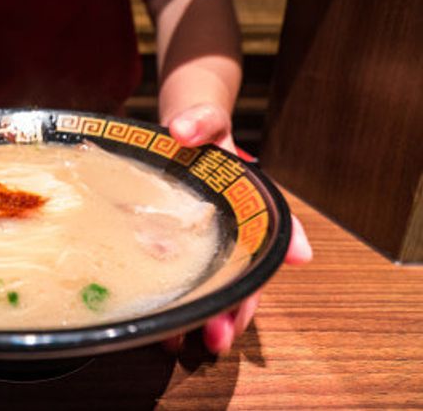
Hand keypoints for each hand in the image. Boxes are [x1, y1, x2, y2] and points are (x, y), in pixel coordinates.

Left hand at [164, 103, 312, 353]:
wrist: (175, 135)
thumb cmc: (196, 130)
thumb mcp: (203, 120)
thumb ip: (200, 121)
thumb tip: (183, 130)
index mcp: (245, 201)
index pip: (271, 228)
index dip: (282, 247)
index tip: (297, 261)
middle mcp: (231, 228)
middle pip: (242, 272)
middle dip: (236, 305)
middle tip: (220, 335)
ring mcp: (205, 243)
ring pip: (216, 288)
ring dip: (209, 317)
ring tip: (192, 343)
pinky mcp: (176, 253)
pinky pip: (183, 285)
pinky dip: (179, 309)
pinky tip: (167, 331)